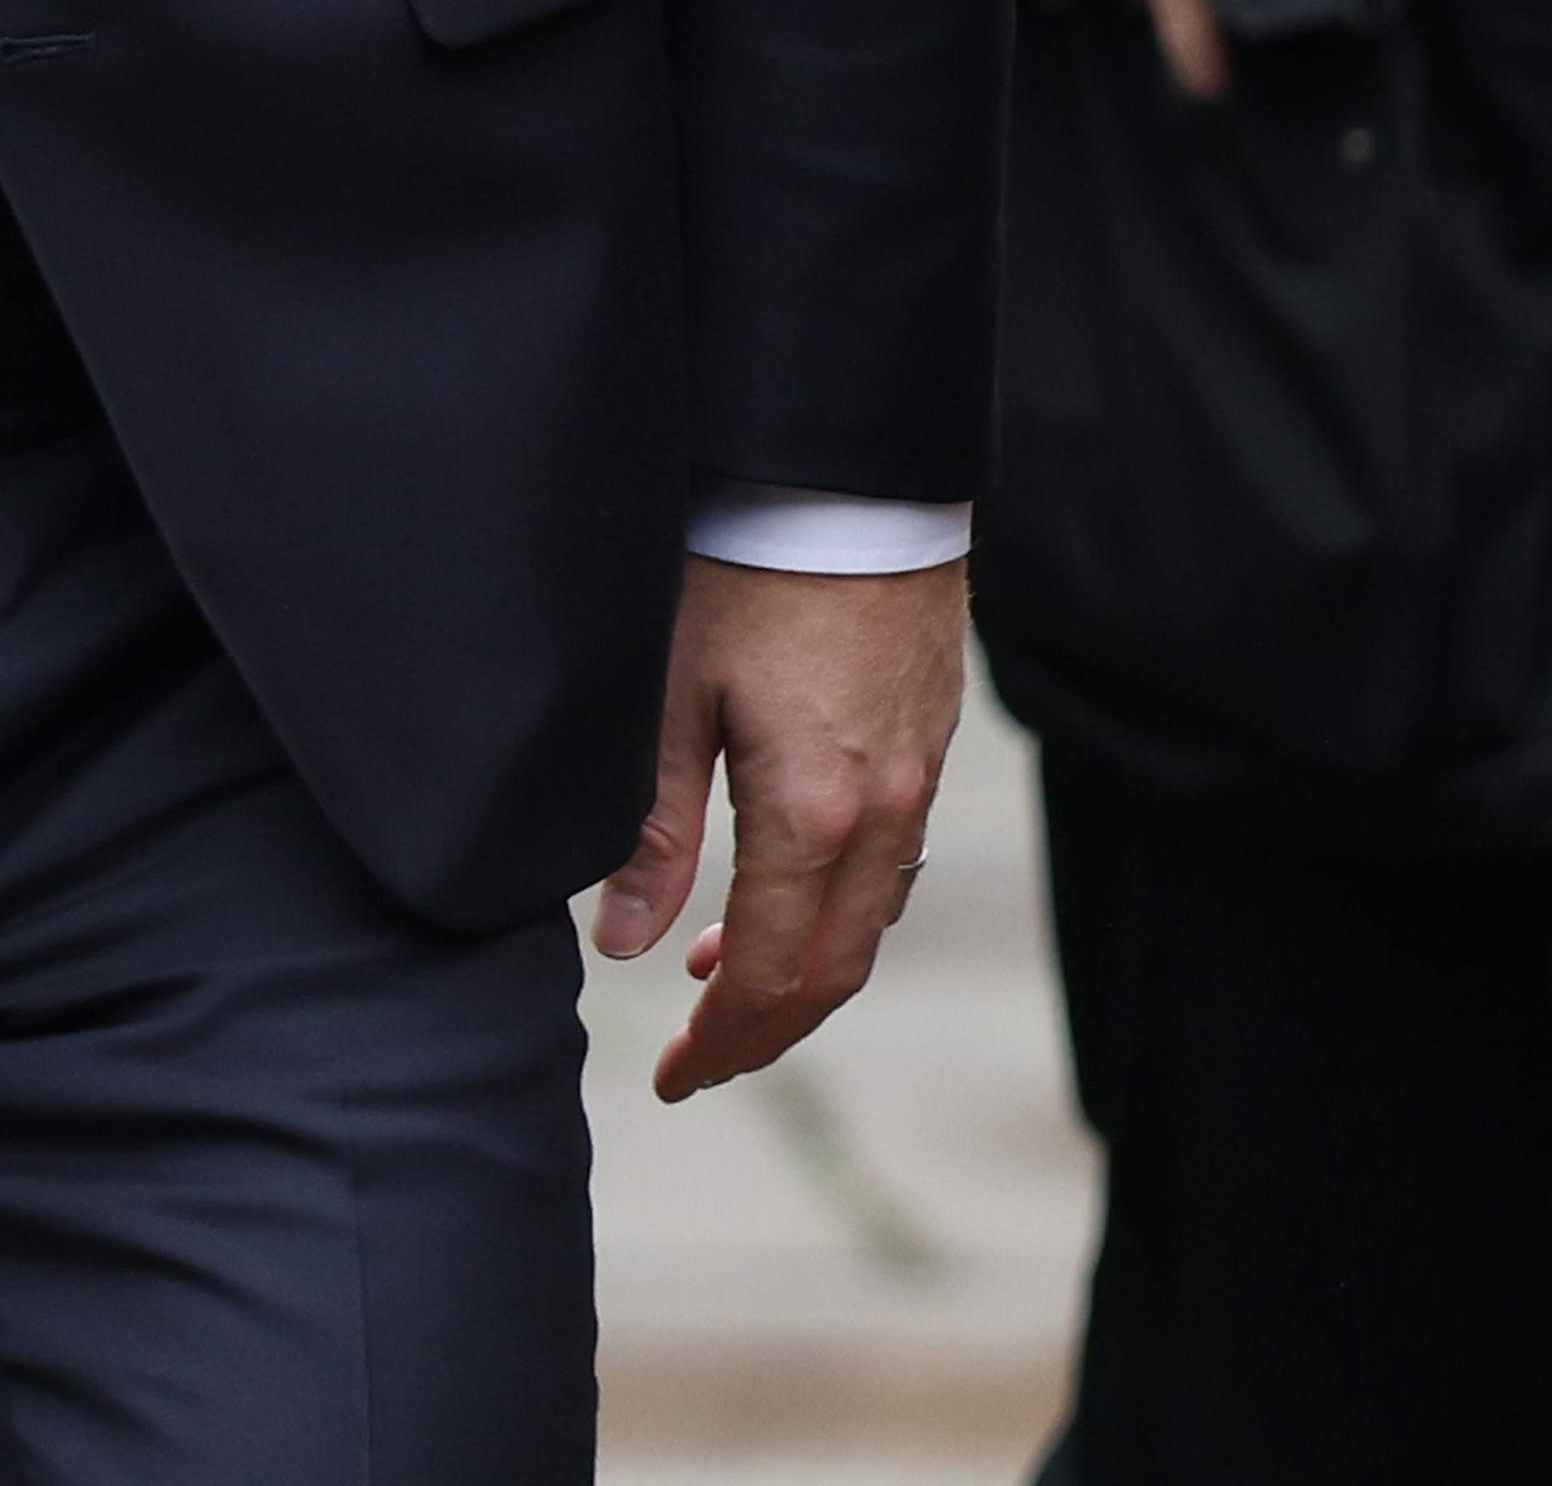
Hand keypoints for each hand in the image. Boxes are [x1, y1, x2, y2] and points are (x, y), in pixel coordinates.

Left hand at [592, 553, 965, 1099]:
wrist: (846, 472)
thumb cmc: (745, 563)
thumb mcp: (670, 689)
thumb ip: (651, 824)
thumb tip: (620, 945)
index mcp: (813, 812)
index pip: (771, 976)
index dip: (723, 1043)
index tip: (674, 1077)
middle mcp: (883, 812)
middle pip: (834, 972)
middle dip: (765, 1032)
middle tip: (699, 1061)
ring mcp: (919, 778)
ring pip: (870, 922)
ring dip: (804, 971)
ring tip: (721, 981)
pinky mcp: (930, 738)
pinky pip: (893, 863)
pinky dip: (839, 907)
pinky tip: (788, 889)